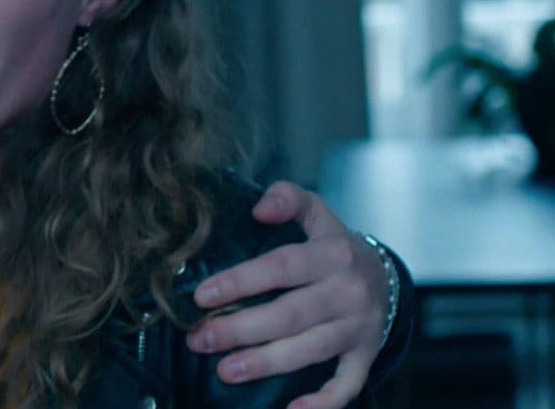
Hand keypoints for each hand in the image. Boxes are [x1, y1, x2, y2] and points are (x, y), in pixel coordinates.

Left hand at [185, 181, 388, 408]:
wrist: (388, 276)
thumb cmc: (334, 246)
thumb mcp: (317, 213)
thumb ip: (288, 199)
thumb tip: (259, 208)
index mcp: (333, 254)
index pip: (280, 267)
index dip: (239, 282)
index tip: (201, 296)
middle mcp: (349, 291)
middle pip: (289, 314)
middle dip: (239, 329)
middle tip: (199, 339)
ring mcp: (360, 327)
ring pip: (310, 349)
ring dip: (266, 363)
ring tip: (224, 370)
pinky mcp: (366, 355)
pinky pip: (347, 384)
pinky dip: (323, 402)